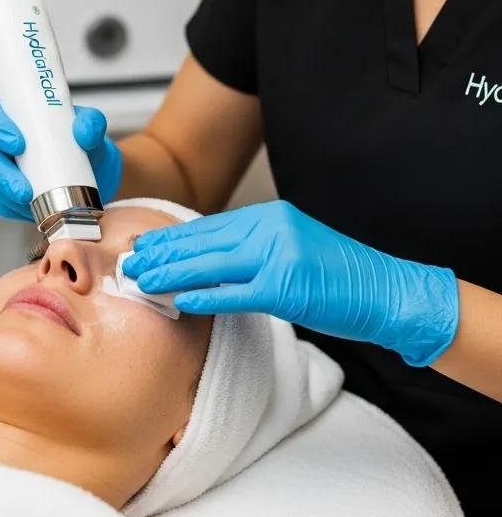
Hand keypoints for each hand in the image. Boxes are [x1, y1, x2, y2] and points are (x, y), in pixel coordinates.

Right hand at [0, 93, 122, 221]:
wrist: (92, 174)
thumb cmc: (82, 142)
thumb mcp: (91, 128)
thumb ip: (91, 123)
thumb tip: (83, 132)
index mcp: (10, 112)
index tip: (18, 142)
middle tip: (22, 183)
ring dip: (4, 191)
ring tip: (28, 199)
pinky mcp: (0, 192)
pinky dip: (11, 206)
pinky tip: (26, 209)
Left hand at [123, 200, 458, 366]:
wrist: (386, 291)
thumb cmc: (338, 276)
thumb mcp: (290, 246)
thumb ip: (252, 247)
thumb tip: (206, 261)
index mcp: (269, 216)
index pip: (208, 226)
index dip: (171, 237)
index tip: (144, 245)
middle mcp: (271, 228)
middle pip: (202, 241)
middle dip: (162, 253)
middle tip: (130, 262)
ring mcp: (279, 256)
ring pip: (211, 264)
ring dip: (172, 273)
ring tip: (142, 280)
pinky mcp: (287, 287)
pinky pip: (236, 293)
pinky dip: (206, 296)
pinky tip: (181, 301)